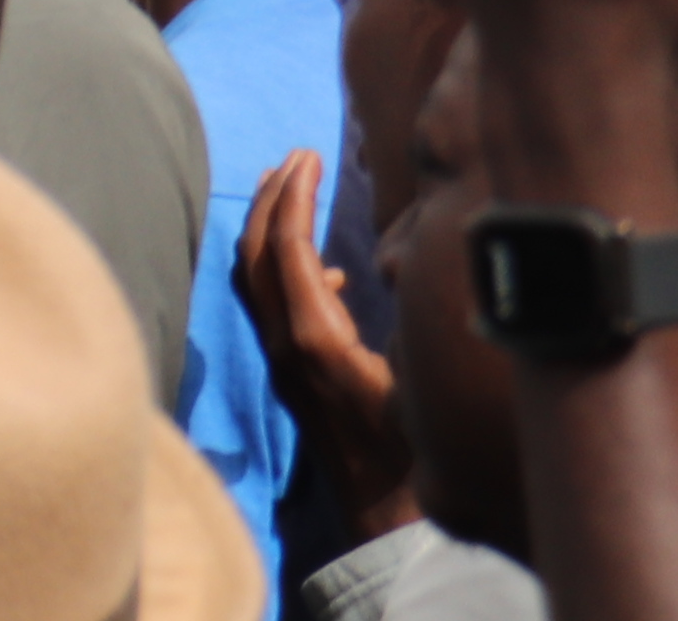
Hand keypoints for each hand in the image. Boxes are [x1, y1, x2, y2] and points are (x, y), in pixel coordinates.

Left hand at [236, 150, 421, 546]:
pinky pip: (272, 308)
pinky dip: (287, 271)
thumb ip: (411, 328)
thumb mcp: (422, 385)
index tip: (307, 155)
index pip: (286, 249)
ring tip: (294, 191)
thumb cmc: (419, 458)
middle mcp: (286, 347)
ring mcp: (283, 363)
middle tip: (294, 158)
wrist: (387, 523)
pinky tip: (324, 269)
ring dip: (270, 229)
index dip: (293, 195)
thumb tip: (409, 264)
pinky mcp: (292, 377)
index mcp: (315, 342)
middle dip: (269, 199)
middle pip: (255, 254)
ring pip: (256, 279)